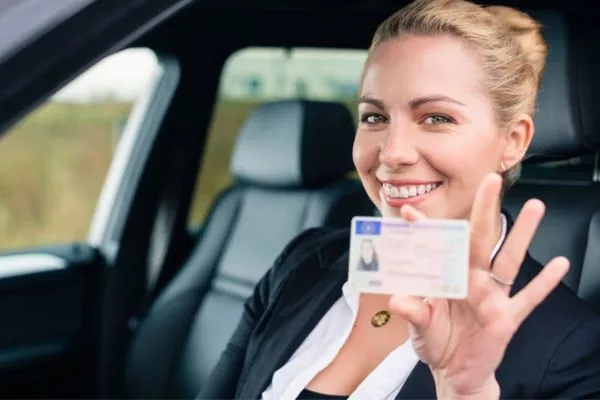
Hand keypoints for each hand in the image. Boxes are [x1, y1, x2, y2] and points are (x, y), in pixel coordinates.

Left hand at [389, 173, 569, 399]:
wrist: (456, 373)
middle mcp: (471, 281)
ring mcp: (491, 298)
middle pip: (480, 241)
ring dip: (522, 235)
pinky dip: (544, 284)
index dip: (424, 230)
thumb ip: (413, 313)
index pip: (437, 248)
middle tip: (491, 181)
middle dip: (484, 211)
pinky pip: (528, 299)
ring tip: (535, 207)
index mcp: (447, 279)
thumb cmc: (436, 342)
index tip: (409, 211)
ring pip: (508, 260)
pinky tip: (561, 264)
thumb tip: (397, 300)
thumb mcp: (420, 328)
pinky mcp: (507, 318)